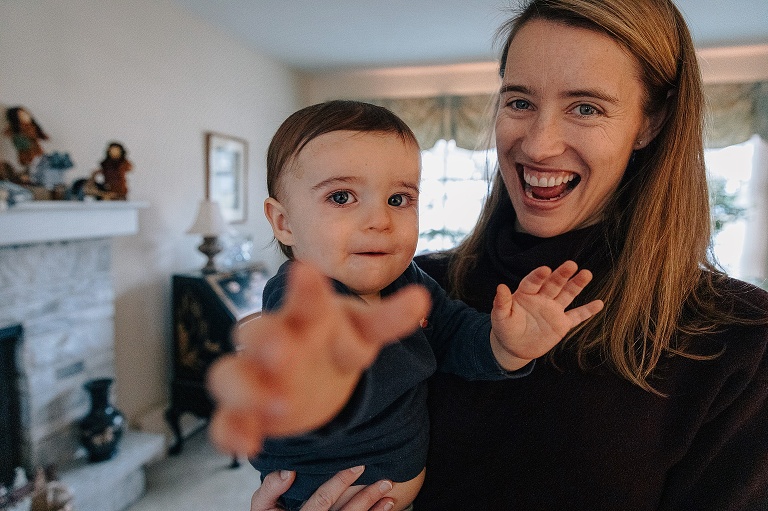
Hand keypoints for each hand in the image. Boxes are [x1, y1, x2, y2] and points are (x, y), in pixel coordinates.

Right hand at [207, 261, 430, 456]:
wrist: (317, 371)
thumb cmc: (337, 339)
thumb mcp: (364, 330)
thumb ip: (389, 319)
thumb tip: (422, 299)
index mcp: (305, 315)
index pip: (304, 298)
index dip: (306, 288)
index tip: (306, 269)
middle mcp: (273, 340)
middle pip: (257, 332)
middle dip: (266, 339)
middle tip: (282, 350)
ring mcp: (254, 374)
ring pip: (230, 375)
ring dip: (247, 388)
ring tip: (279, 404)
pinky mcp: (246, 410)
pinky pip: (226, 419)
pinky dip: (231, 432)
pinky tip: (249, 446)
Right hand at [251, 468, 394, 510]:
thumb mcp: (261, 508)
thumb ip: (271, 488)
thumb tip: (289, 471)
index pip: (323, 501)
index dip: (340, 483)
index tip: (358, 466)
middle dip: (367, 496)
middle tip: (384, 479)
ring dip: (375, 508)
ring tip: (390, 493)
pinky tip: (386, 506)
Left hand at [490, 260, 603, 369]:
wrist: (514, 347)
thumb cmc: (505, 328)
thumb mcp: (500, 317)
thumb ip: (501, 303)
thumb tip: (500, 287)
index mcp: (525, 293)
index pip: (532, 282)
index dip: (538, 276)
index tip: (545, 270)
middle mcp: (542, 298)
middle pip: (553, 284)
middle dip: (562, 275)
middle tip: (571, 264)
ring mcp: (553, 309)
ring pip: (567, 294)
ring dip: (576, 285)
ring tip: (586, 273)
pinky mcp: (562, 324)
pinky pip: (576, 316)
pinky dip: (587, 311)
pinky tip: (599, 303)